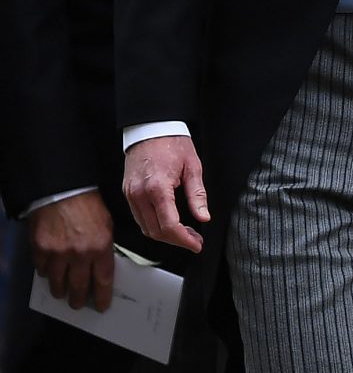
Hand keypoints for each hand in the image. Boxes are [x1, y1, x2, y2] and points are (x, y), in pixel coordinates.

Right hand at [28, 191, 114, 311]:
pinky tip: (49, 273)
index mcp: (101, 248)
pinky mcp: (40, 249)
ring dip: (60, 290)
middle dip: (79, 300)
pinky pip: (43, 270)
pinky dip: (46, 273)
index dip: (102, 297)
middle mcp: (80, 255)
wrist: (62, 190)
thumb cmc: (88, 205)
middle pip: (79, 288)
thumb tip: (102, 268)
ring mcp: (58, 254)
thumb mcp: (107, 226)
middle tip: (78, 304)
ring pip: (58, 284)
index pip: (103, 282)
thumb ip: (104, 249)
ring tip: (62, 293)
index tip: (101, 306)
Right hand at [123, 135, 209, 252]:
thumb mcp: (193, 167)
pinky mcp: (127, 192)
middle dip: (176, 240)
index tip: (196, 244)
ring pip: (145, 228)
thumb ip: (197, 195)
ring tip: (183, 233)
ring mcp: (131, 194)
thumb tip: (203, 217)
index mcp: (157, 188)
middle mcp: (139, 193)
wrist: (150, 128)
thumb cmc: (172, 143)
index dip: (184, 240)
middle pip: (156, 231)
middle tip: (194, 240)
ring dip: (164, 235)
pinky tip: (168, 222)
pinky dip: (153, 225)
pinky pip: (139, 217)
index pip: (169, 226)